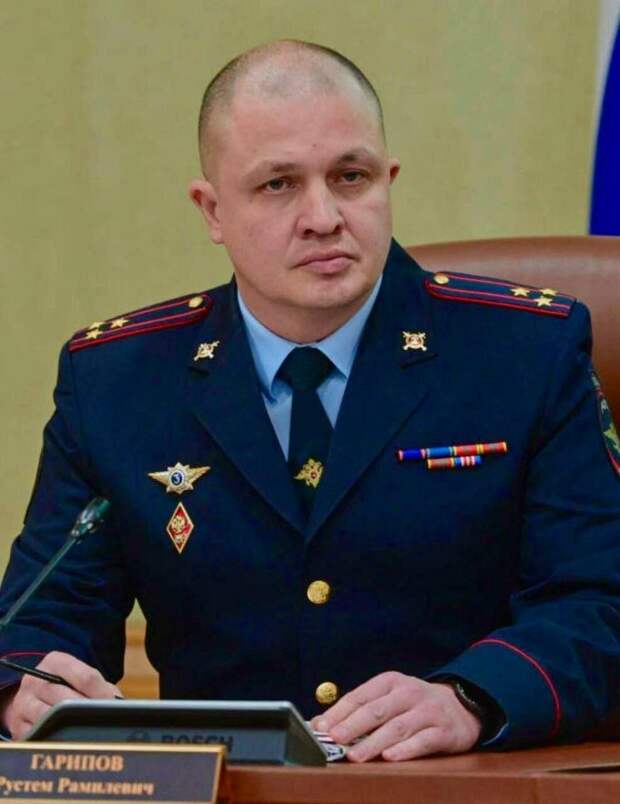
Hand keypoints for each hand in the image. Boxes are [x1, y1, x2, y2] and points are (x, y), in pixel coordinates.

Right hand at [2, 651, 120, 739]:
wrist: (32, 698)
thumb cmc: (67, 687)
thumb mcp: (81, 677)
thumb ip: (101, 687)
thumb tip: (120, 705)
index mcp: (55, 661)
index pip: (85, 677)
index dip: (102, 694)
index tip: (113, 706)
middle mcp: (35, 680)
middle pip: (67, 699)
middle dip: (87, 712)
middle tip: (102, 722)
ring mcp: (23, 703)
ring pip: (50, 718)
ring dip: (70, 727)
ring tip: (87, 732)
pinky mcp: (17, 727)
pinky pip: (38, 736)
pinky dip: (54, 739)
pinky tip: (68, 741)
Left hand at [311, 671, 481, 761]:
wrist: (461, 705)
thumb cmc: (415, 704)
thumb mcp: (390, 698)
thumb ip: (361, 709)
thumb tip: (323, 723)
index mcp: (391, 682)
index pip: (360, 696)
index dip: (339, 712)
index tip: (321, 727)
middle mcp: (409, 693)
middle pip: (377, 710)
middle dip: (353, 726)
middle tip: (336, 739)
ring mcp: (428, 711)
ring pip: (397, 726)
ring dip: (374, 742)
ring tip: (356, 755)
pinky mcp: (444, 730)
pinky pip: (423, 740)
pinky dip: (406, 749)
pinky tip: (390, 757)